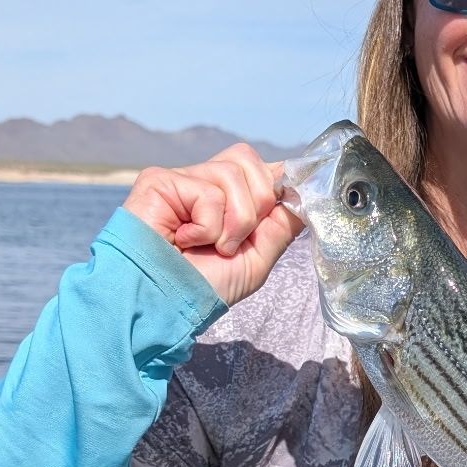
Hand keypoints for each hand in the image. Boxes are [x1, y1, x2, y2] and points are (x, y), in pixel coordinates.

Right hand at [124, 143, 302, 306]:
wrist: (165, 304)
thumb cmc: (203, 287)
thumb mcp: (256, 258)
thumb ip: (281, 224)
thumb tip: (306, 192)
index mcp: (225, 199)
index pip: (260, 169)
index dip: (278, 184)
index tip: (288, 204)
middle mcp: (202, 182)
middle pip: (250, 162)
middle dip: (256, 208)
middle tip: (232, 243)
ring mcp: (181, 179)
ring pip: (233, 175)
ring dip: (233, 224)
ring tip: (210, 246)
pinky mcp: (160, 181)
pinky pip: (208, 191)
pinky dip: (207, 227)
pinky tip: (184, 241)